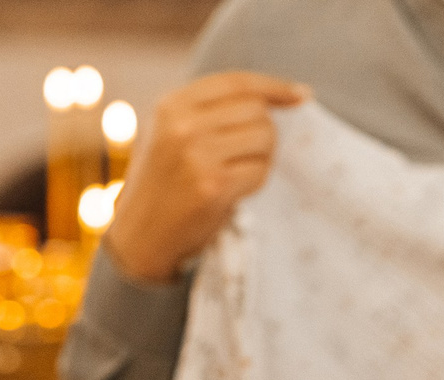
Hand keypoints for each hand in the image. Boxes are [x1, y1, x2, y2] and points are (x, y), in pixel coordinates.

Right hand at [104, 71, 310, 284]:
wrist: (143, 233)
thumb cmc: (169, 182)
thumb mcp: (174, 132)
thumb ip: (213, 111)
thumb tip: (282, 96)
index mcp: (173, 105)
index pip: (237, 82)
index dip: (274, 87)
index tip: (300, 95)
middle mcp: (182, 125)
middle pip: (257, 110)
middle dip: (264, 131)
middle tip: (246, 155)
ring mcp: (197, 155)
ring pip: (264, 137)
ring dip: (263, 157)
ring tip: (238, 171)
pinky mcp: (213, 186)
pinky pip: (260, 171)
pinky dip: (256, 182)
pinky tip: (235, 191)